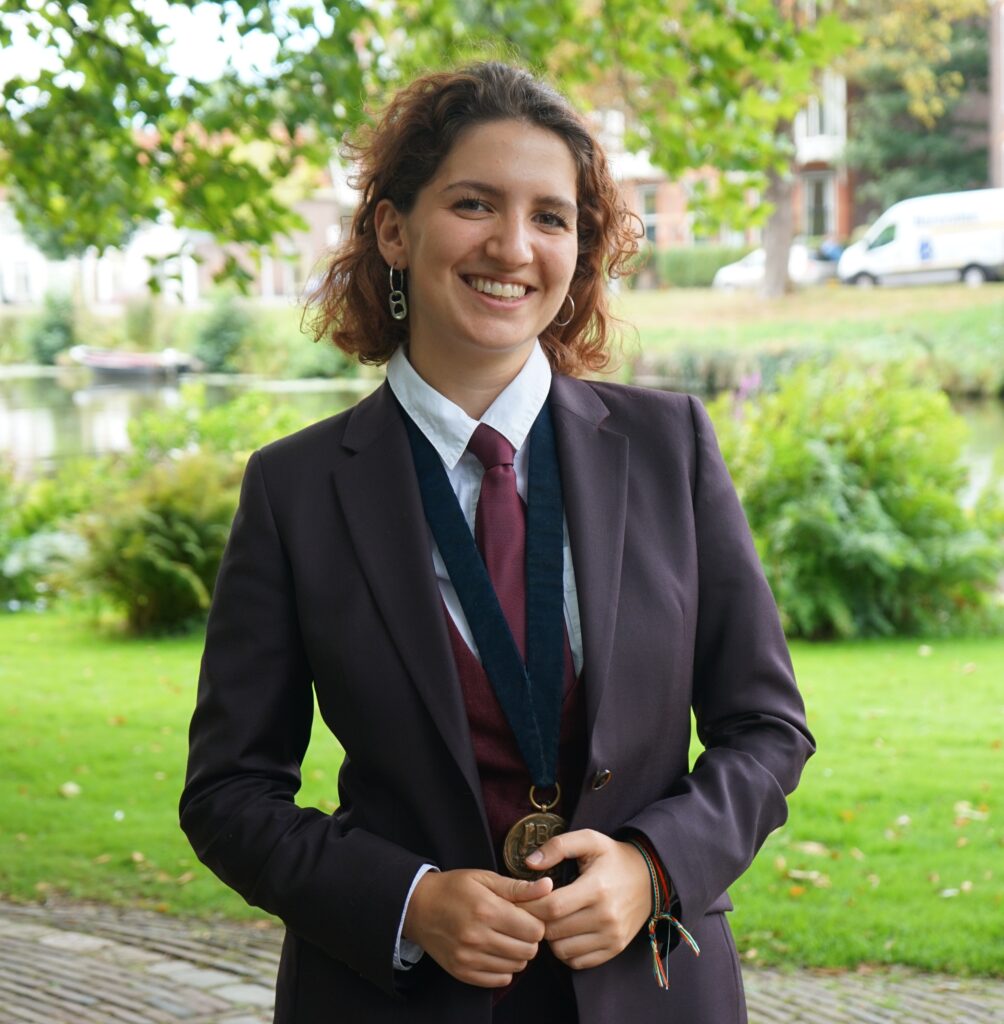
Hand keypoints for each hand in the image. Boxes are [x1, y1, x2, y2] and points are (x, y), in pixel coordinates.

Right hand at [403, 869, 552, 987]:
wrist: (417, 907)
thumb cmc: (453, 888)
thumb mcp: (484, 878)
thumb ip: (518, 887)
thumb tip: (548, 887)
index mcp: (487, 910)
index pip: (534, 930)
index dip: (536, 922)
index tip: (527, 915)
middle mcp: (478, 937)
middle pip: (528, 951)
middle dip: (529, 939)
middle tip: (517, 927)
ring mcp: (469, 958)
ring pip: (516, 967)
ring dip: (517, 954)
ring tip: (505, 937)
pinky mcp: (462, 972)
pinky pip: (499, 980)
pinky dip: (503, 968)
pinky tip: (495, 952)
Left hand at [519, 830, 651, 969]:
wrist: (650, 877)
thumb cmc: (613, 857)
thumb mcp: (589, 840)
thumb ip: (558, 846)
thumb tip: (530, 863)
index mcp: (596, 888)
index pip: (552, 907)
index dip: (530, 904)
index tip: (522, 898)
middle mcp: (606, 917)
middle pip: (554, 931)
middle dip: (537, 921)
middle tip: (532, 909)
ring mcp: (612, 936)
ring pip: (562, 951)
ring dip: (549, 938)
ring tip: (550, 919)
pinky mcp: (614, 949)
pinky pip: (577, 962)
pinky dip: (565, 951)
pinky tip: (565, 932)